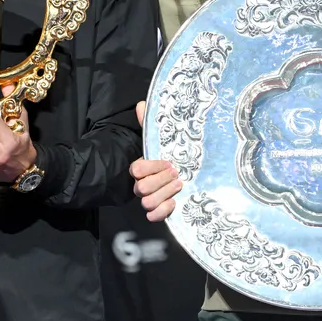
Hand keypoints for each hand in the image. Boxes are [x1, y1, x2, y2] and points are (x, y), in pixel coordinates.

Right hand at [129, 100, 181, 221]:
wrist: (184, 174)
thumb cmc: (169, 157)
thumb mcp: (160, 140)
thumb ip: (149, 124)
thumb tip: (141, 104)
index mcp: (142, 168)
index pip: (137, 169)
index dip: (152, 166)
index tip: (168, 162)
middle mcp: (142, 185)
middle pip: (141, 188)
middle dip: (161, 180)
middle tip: (176, 173)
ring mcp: (150, 199)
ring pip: (147, 203)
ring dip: (164, 194)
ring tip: (179, 185)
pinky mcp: (159, 211)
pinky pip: (152, 217)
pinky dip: (163, 211)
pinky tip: (175, 202)